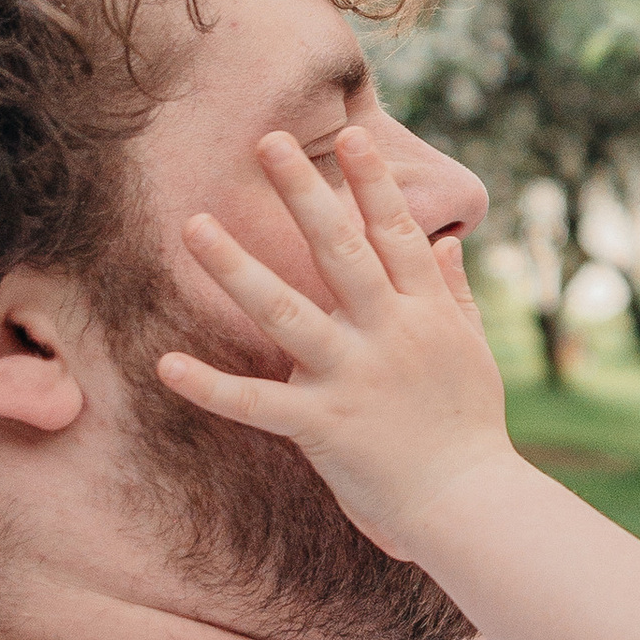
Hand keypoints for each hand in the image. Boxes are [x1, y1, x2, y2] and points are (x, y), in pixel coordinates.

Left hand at [158, 128, 513, 556]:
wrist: (469, 503)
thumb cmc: (471, 429)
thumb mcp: (473, 353)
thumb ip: (457, 296)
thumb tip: (450, 246)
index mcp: (425, 314)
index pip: (397, 235)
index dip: (373, 184)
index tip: (350, 135)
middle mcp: (387, 334)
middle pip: (339, 251)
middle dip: (303, 193)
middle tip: (267, 142)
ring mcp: (352, 378)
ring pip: (284, 311)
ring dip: (236, 267)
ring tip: (194, 225)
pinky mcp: (322, 425)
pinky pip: (256, 403)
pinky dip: (211, 386)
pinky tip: (166, 364)